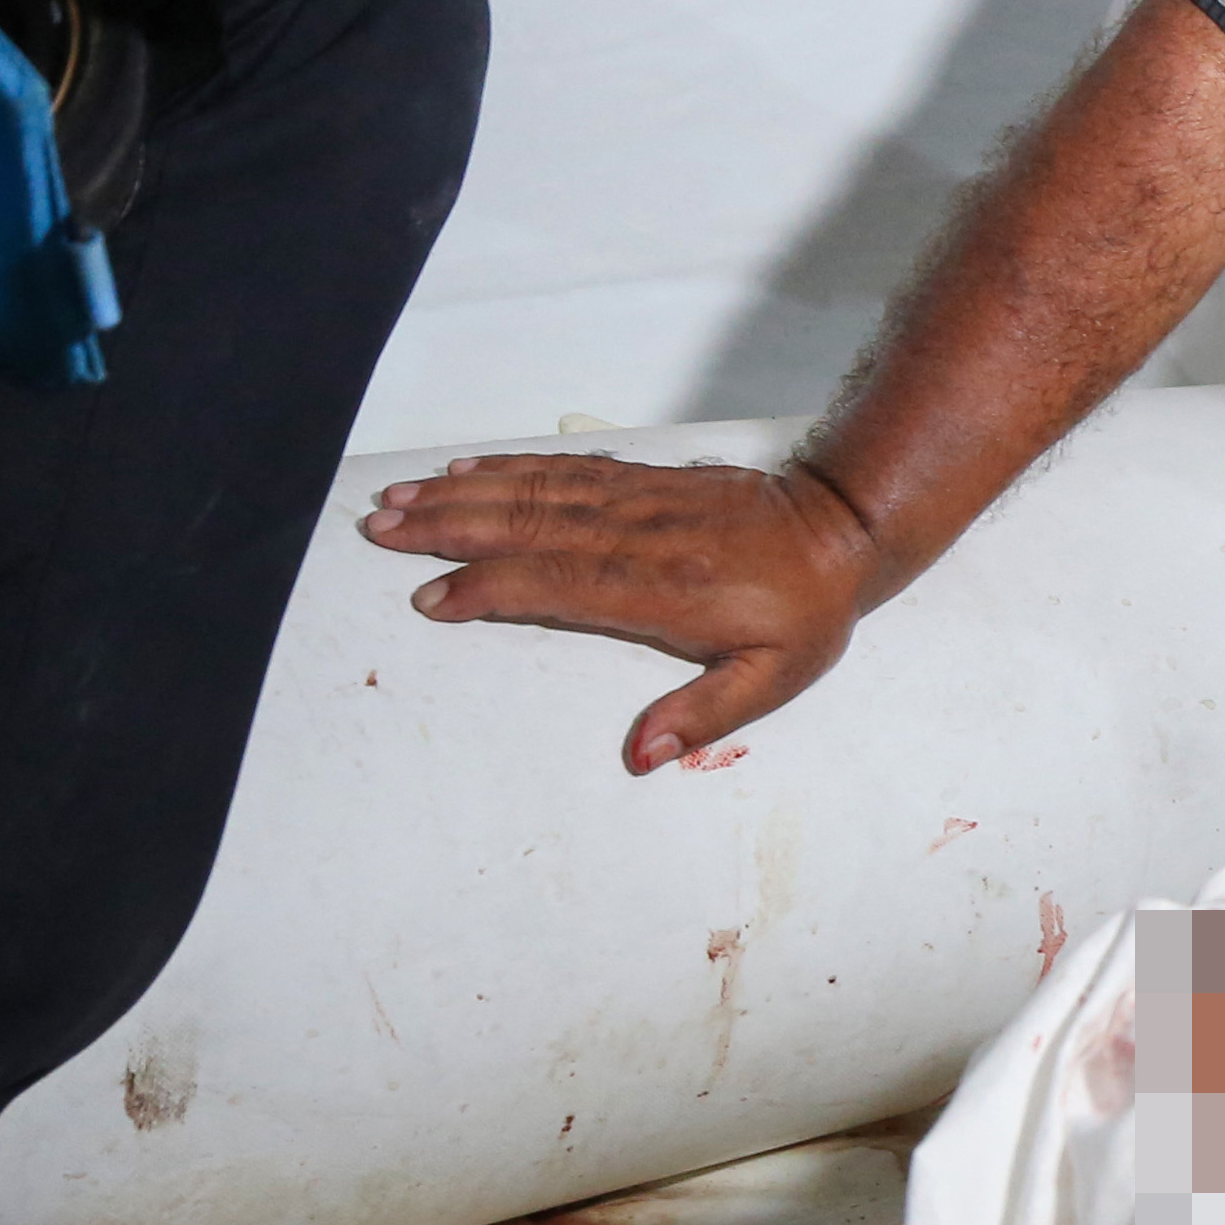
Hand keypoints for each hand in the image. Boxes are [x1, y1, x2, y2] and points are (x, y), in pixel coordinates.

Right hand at [360, 454, 884, 774]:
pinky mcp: (646, 480)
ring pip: (538, 491)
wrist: (845, 529)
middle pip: (528, 525)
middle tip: (379, 527)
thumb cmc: (806, 613)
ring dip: (464, 492)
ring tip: (400, 497)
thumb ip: (703, 715)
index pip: (557, 584)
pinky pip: (568, 469)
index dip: (491, 589)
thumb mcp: (773, 679)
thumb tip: (640, 758)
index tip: (431, 597)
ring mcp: (640, 500)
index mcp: (661, 588)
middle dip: (449, 526)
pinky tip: (470, 468)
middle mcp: (640, 535)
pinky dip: (514, 466)